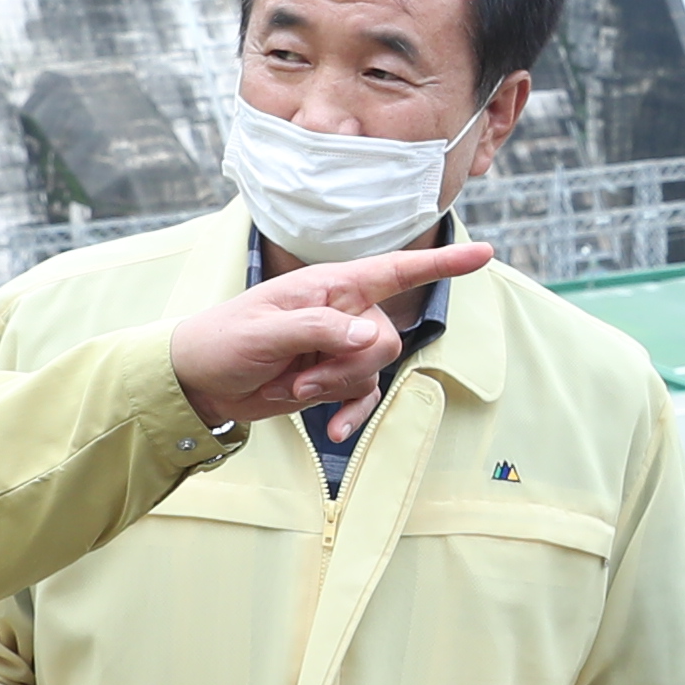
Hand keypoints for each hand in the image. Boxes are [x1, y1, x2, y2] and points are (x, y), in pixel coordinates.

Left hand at [169, 242, 491, 427]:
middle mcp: (343, 312)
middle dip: (347, 365)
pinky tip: (330, 431)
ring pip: (374, 370)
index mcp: (330, 286)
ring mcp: (340, 347)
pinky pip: (364, 395)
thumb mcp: (265, 332)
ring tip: (293, 387)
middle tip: (299, 375)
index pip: (396, 269)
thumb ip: (320, 331)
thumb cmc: (224, 341)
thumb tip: (371, 337)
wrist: (200, 383)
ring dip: (336, 388)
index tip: (483, 253)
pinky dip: (350, 413)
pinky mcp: (333, 379)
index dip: (441, 263)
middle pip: (385, 338)